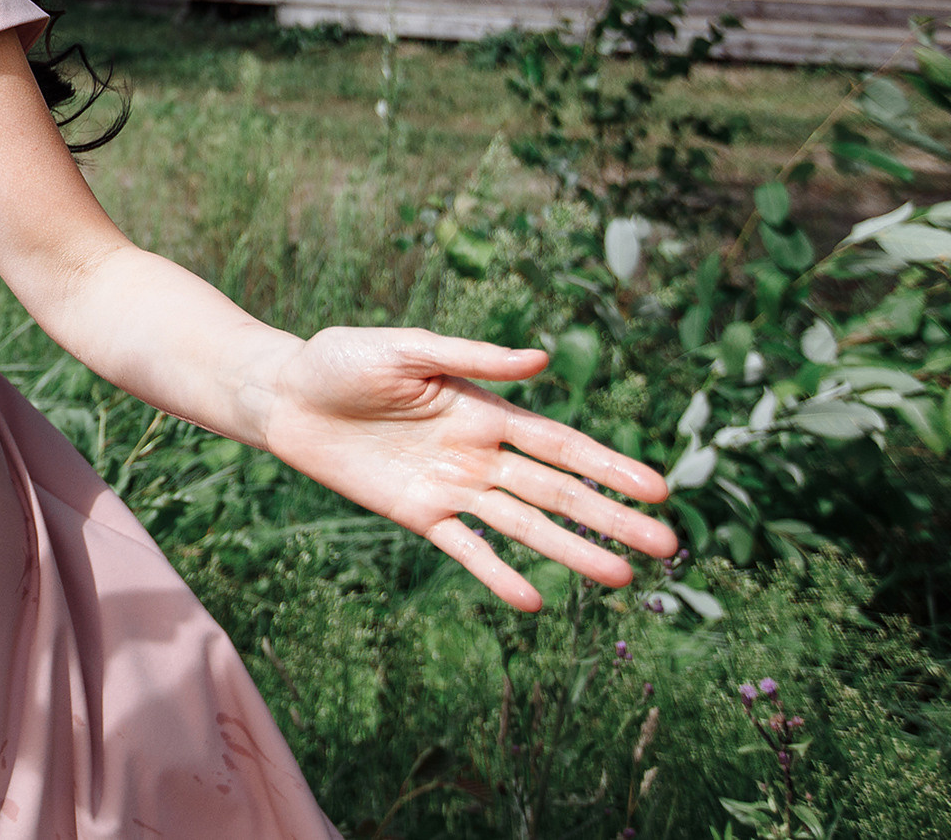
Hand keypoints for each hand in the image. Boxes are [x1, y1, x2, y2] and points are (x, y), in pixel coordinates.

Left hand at [250, 327, 677, 610]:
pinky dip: (496, 574)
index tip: (658, 488)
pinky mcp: (415, 514)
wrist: (283, 395)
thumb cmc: (342, 360)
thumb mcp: (405, 349)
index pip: (560, 444)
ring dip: (571, 551)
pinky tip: (532, 601)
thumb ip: (471, 360)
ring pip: (523, 526)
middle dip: (610, 516)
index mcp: (484, 410)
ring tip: (621, 578)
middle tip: (666, 546)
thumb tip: (542, 361)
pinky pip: (464, 549)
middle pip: (556, 491)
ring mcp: (450, 488)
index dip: (608, 466)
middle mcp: (478, 454)